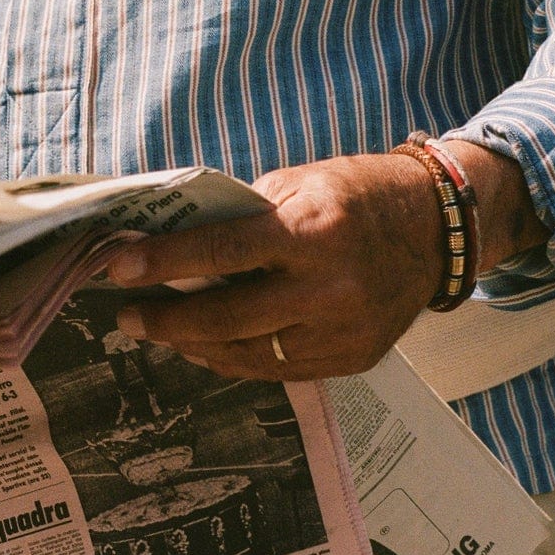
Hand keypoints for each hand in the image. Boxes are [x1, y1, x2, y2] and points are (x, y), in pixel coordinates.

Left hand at [94, 142, 542, 382]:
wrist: (436, 231)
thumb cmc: (356, 195)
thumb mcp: (300, 184)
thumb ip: (242, 217)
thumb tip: (172, 241)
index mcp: (313, 232)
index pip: (223, 251)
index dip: (165, 262)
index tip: (118, 269)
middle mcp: (330, 289)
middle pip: (229, 318)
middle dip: (168, 321)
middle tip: (127, 317)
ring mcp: (343, 332)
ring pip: (249, 354)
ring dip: (195, 345)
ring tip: (162, 331)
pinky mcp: (352, 359)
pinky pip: (279, 369)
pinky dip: (237, 358)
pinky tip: (209, 345)